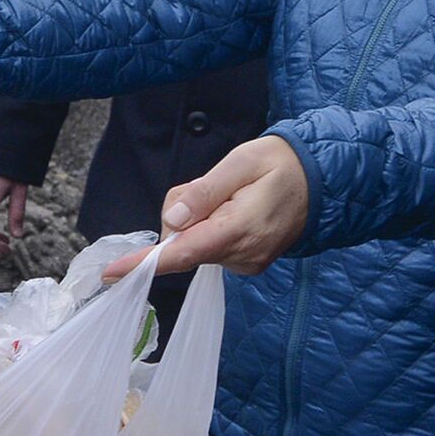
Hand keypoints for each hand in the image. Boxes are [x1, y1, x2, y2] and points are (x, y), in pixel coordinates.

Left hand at [103, 136, 307, 281]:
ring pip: (195, 244)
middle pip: (183, 244)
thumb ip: (205, 191)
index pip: (182, 253)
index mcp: (238, 230)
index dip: (144, 263)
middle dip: (181, 215)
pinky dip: (210, 227)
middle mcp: (241, 256)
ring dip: (198, 219)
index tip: (112, 273)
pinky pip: (210, 246)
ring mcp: (245, 263)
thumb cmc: (280, 164)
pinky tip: (234, 208)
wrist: (322, 180)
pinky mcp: (246, 263)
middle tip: (210, 184)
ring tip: (231, 194)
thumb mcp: (241, 162)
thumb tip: (172, 219)